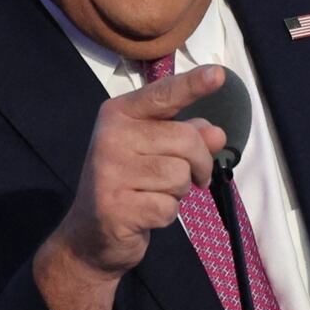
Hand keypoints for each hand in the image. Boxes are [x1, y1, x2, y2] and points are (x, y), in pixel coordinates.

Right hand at [35, 64, 227, 309]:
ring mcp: (110, 172)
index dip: (193, 84)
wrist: (90, 235)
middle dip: (199, 163)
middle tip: (191, 178)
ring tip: (154, 194)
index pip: (164, 95)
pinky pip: (168, 207)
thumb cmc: (130, 183)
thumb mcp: (157, 152)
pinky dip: (166, 215)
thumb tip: (216, 134)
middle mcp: (111, 137)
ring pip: (180, 175)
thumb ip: (187, 136)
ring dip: (179, 191)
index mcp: (120, 114)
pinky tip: (144, 213)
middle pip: (186, 140)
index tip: (219, 74)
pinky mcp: (115, 207)